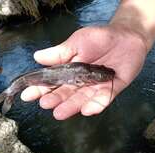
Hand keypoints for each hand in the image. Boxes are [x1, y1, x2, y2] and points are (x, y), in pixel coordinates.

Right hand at [21, 24, 147, 119]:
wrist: (127, 37)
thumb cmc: (100, 38)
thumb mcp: (77, 42)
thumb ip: (59, 53)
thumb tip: (37, 57)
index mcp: (68, 71)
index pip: (51, 82)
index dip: (39, 89)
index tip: (27, 95)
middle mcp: (79, 82)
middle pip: (65, 93)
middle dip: (55, 99)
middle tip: (45, 104)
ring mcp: (94, 87)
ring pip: (81, 100)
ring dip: (71, 107)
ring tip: (59, 113)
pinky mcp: (110, 90)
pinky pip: (103, 100)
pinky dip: (96, 105)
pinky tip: (87, 109)